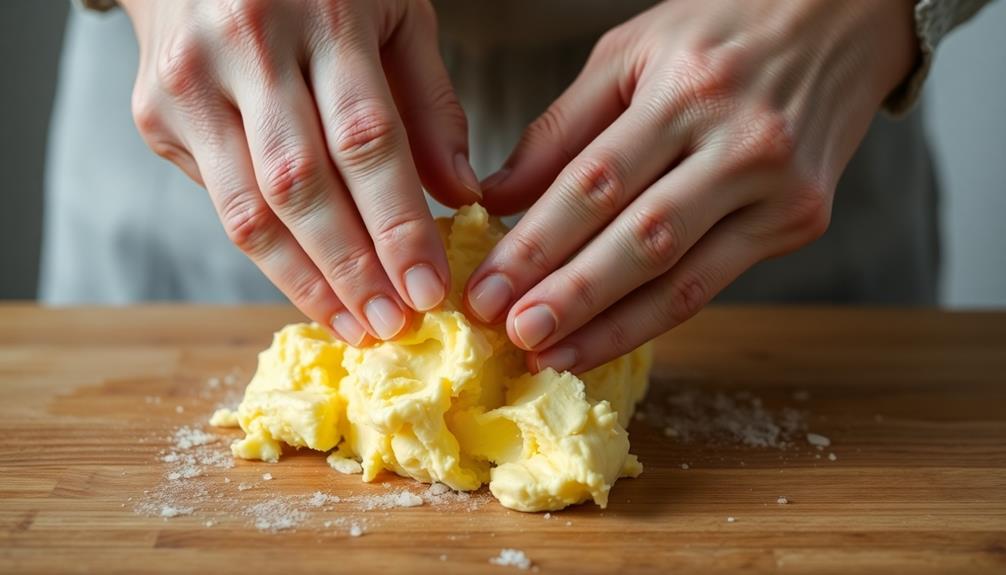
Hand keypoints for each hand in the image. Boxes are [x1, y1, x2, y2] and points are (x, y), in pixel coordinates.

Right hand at [121, 0, 480, 344]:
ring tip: (352, 325)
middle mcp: (247, 45)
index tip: (428, 289)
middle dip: (352, 270)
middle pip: (302, 185)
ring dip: (305, 282)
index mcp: (323, 13)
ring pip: (249, 211)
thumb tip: (458, 195)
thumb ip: (429, 103)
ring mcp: (190, 82)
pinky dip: (270, 252)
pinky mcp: (156, 114)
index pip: (366, 140)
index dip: (397, 225)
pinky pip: (222, 201)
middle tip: (392, 326)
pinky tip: (310, 284)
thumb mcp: (394, 13)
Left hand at [465, 0, 915, 372]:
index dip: (536, 245)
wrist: (843, 19)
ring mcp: (779, 190)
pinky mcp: (803, 220)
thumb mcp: (631, 52)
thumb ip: (561, 128)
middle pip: (642, 241)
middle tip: (512, 336)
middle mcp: (740, 144)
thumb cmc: (722, 30)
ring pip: (684, 279)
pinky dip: (656, 318)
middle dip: (570, 297)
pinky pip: (716, 281)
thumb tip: (497, 196)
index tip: (486, 290)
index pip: (595, 183)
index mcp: (686, 90)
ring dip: (611, 328)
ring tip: (552, 357)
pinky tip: (609, 338)